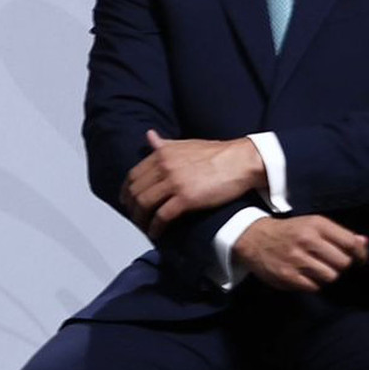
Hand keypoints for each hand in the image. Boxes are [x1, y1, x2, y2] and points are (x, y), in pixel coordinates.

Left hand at [121, 131, 265, 237]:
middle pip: (136, 191)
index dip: (127, 191)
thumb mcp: (186, 144)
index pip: (133, 175)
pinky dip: (155, 227)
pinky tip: (156, 233)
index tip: (126, 201)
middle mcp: (164, 166)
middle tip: (134, 217)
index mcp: (162, 154)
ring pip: (145, 204)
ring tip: (144, 227)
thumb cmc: (217, 154)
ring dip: (141, 219)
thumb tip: (149, 136)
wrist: (241, 161)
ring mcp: (174, 182)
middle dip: (132, 208)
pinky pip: (162, 216)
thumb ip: (165, 144)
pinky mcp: (186, 198)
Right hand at [232, 215, 368, 291]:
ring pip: (330, 277)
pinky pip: (314, 287)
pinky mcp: (287, 275)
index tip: (359, 260)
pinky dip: (313, 284)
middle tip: (332, 264)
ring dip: (327, 276)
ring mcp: (296, 259)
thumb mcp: (312, 224)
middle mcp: (307, 240)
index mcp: (316, 225)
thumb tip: (364, 242)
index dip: (360, 255)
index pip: (350, 243)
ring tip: (318, 270)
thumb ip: (338, 234)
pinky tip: (306, 276)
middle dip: (341, 266)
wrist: (253, 238)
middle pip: (343, 263)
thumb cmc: (288, 231)